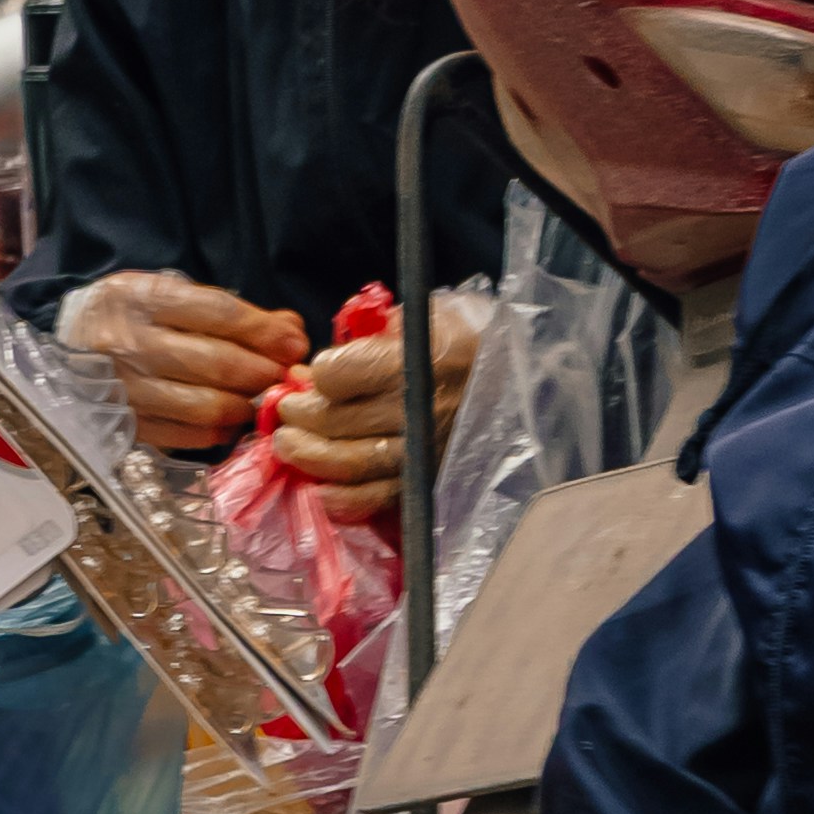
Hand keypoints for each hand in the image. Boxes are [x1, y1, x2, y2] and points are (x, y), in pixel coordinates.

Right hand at [66, 268, 302, 459]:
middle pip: (215, 363)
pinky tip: (228, 422)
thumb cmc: (128, 315)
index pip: (217, 313)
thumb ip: (228, 312)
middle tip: (283, 377)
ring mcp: (124, 389)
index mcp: (140, 298)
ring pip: (204, 406)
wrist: (62, 341)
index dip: (263, 331)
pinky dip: (217, 432)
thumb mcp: (169, 295)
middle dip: (262, 372)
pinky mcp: (122, 425)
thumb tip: (290, 331)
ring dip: (244, 406)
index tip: (294, 344)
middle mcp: (128, 343)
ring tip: (257, 400)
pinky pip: (185, 437)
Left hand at [259, 301, 482, 525]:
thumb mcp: (430, 314)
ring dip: (308, 456)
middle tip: (284, 410)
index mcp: (422, 358)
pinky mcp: (431, 481)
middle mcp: (422, 409)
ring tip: (286, 444)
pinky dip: (343, 500)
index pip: (343, 373)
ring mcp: (427, 451)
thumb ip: (378, 330)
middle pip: (338, 421)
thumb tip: (325, 360)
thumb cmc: (473, 338)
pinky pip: (379, 499)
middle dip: (299, 416)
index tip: (313, 370)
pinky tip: (319, 490)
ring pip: (352, 463)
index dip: (320, 373)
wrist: (529, 380)